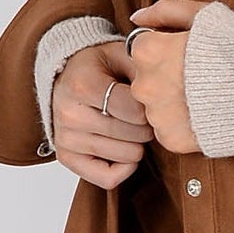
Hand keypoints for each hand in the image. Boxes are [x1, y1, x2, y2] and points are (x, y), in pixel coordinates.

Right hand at [52, 40, 153, 191]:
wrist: (65, 76)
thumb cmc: (97, 66)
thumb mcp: (121, 54)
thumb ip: (144, 68)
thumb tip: (169, 86)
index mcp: (84, 85)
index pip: (136, 112)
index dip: (152, 108)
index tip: (150, 101)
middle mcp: (71, 114)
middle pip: (134, 135)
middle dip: (146, 126)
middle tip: (141, 115)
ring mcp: (67, 138)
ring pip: (127, 157)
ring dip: (137, 144)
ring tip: (130, 127)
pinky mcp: (66, 158)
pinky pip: (108, 178)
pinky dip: (124, 168)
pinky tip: (125, 148)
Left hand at [125, 0, 209, 154]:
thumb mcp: (203, 14)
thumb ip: (164, 11)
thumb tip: (136, 18)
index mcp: (147, 51)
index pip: (142, 52)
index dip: (167, 52)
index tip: (190, 56)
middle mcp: (144, 86)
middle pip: (147, 82)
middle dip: (166, 80)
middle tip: (201, 78)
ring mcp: (157, 116)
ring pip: (157, 109)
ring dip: (174, 105)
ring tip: (208, 98)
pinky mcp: (172, 139)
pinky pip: (169, 132)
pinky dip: (185, 127)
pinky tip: (207, 116)